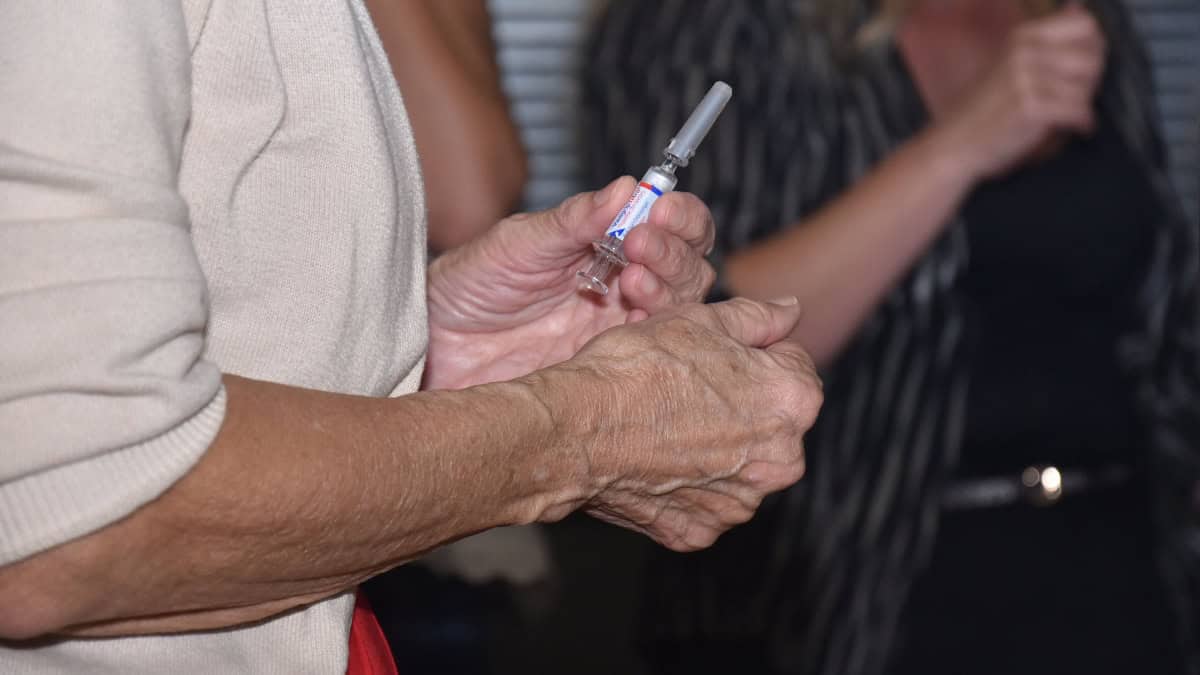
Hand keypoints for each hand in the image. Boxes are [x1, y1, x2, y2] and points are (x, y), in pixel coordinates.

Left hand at [424, 177, 715, 389]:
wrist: (435, 345)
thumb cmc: (470, 286)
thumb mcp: (519, 243)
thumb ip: (575, 220)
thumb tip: (628, 187)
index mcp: (606, 243)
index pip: (668, 224)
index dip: (678, 216)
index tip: (661, 210)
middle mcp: (623, 283)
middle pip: (688, 264)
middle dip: (676, 250)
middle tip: (641, 245)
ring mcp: (620, 327)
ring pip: (681, 307)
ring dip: (669, 286)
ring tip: (634, 280)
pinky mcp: (611, 368)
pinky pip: (657, 351)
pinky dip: (658, 330)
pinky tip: (633, 316)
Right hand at [530, 297, 821, 551]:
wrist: (572, 430)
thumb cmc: (635, 368)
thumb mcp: (698, 320)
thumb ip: (757, 316)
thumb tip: (791, 309)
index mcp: (793, 401)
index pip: (793, 365)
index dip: (751, 353)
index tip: (711, 356)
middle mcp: (781, 461)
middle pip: (771, 421)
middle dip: (742, 404)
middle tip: (686, 389)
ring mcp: (740, 504)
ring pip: (739, 465)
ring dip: (716, 447)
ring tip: (666, 424)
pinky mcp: (701, 532)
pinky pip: (704, 500)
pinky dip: (686, 484)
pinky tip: (654, 461)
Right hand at [935, 3, 1105, 180]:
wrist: (955, 142)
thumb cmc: (986, 107)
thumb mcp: (1014, 62)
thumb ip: (1049, 37)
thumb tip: (1079, 6)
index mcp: (1022, 36)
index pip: (1085, 25)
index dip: (1094, 47)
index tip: (1083, 67)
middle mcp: (1024, 51)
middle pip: (1092, 56)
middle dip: (1091, 79)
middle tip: (1073, 96)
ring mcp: (1026, 78)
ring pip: (1087, 85)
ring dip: (1083, 103)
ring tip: (1065, 112)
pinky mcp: (1031, 107)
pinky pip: (1078, 110)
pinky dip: (1080, 123)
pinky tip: (1068, 127)